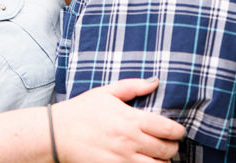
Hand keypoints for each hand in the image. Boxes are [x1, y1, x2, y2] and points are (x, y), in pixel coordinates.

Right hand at [51, 78, 185, 162]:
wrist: (56, 134)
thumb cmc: (81, 111)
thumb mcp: (107, 92)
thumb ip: (133, 86)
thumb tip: (155, 81)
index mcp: (131, 120)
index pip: (168, 129)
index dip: (178, 132)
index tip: (177, 131)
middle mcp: (130, 141)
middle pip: (166, 151)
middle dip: (172, 148)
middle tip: (169, 145)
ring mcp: (122, 159)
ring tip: (158, 157)